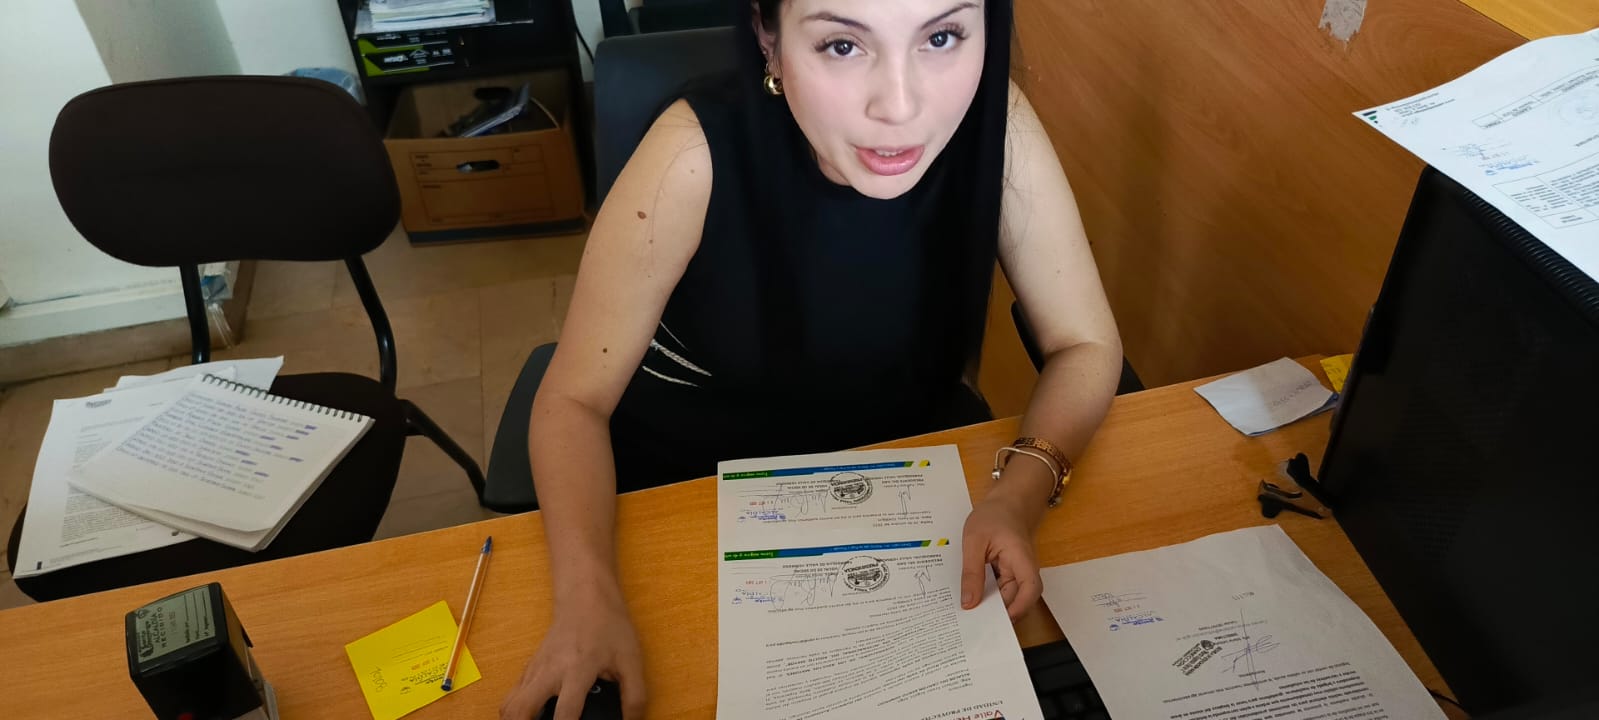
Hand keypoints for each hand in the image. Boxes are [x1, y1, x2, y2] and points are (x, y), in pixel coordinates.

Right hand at [500, 582, 646, 719]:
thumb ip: (634, 695)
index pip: (565, 712)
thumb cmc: (609, 626)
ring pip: (510, 703)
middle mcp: (550, 671)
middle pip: (521, 709)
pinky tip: (531, 716)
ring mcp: (536, 669)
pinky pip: (513, 694)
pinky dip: (516, 710)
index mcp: (577, 669)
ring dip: (516, 719)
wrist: (586, 597)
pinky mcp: (530, 667)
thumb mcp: (631, 660)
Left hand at [959, 493, 1042, 619]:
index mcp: (1021, 559)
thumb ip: (972, 572)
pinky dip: (989, 597)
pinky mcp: (1009, 574)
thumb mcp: (974, 540)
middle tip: (975, 626)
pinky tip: (973, 600)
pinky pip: (1001, 590)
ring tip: (971, 617)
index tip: (998, 621)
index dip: (1018, 608)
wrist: (1006, 502)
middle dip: (999, 615)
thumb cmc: (993, 516)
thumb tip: (969, 603)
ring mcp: (1017, 573)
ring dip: (993, 607)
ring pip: (1008, 598)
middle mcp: (1024, 570)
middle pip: (1018, 599)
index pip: (1030, 589)